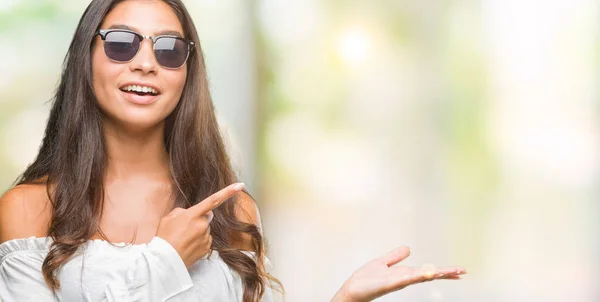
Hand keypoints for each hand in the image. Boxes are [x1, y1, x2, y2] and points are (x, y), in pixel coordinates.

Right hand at [156, 182, 243, 266]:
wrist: (164, 260)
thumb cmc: (164, 238)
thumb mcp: (168, 218)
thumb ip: (182, 212)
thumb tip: (189, 213)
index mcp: (193, 215)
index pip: (213, 200)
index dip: (228, 192)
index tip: (240, 185)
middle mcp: (203, 225)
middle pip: (208, 216)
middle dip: (201, 218)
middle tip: (186, 227)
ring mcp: (206, 237)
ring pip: (206, 229)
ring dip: (198, 231)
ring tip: (183, 239)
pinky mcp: (207, 248)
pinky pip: (206, 240)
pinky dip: (199, 242)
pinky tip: (188, 246)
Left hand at [331, 246, 465, 301]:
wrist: (352, 290)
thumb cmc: (365, 280)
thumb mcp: (382, 263)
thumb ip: (395, 257)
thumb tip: (408, 248)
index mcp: (404, 274)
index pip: (428, 271)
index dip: (444, 271)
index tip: (460, 270)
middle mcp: (404, 279)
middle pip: (429, 275)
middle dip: (446, 273)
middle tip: (463, 271)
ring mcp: (398, 282)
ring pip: (421, 276)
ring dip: (436, 273)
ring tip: (452, 271)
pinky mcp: (389, 283)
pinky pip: (406, 278)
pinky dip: (418, 275)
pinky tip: (428, 272)